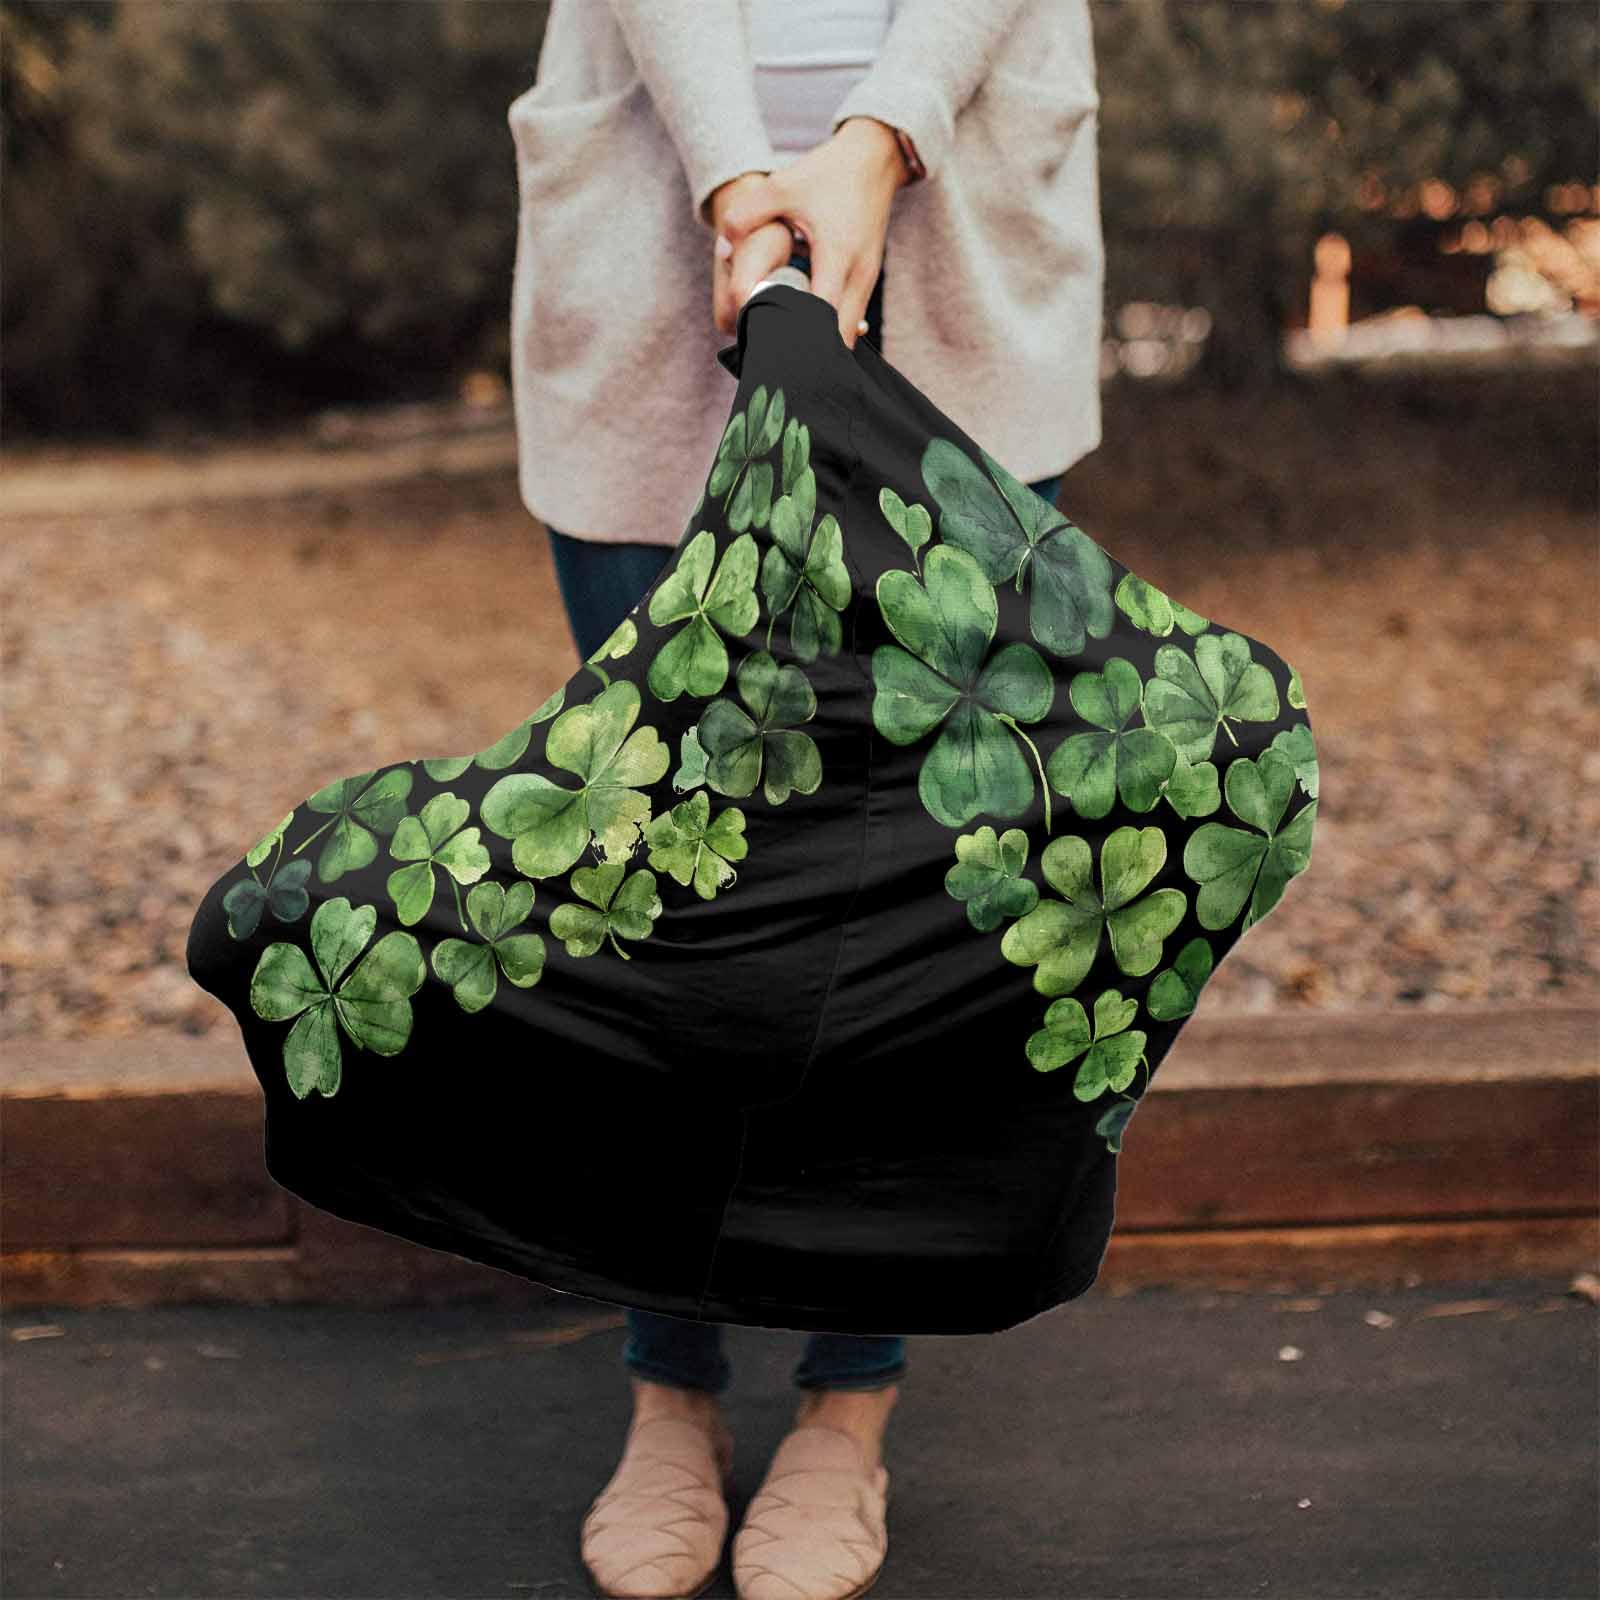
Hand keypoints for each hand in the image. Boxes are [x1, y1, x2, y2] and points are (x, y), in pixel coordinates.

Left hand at [713, 118, 908, 348]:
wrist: (873, 159)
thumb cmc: (827, 174)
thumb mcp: (782, 186)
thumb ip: (746, 215)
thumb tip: (722, 249)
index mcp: (837, 255)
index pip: (822, 318)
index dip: (799, 340)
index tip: (773, 351)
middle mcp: (858, 275)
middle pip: (839, 340)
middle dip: (811, 354)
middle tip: (777, 361)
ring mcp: (867, 281)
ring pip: (848, 334)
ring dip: (821, 345)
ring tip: (788, 351)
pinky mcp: (867, 281)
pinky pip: (850, 320)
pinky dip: (830, 331)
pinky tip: (804, 333)